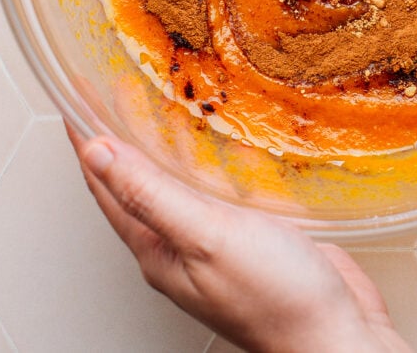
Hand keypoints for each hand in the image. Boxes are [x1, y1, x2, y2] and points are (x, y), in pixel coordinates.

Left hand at [66, 124, 410, 352]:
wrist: (337, 334)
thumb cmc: (275, 298)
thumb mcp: (205, 238)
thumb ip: (151, 195)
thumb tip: (98, 155)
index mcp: (158, 248)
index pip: (107, 186)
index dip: (89, 141)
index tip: (79, 99)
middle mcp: (180, 243)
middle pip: (140, 180)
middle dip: (127, 135)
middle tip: (122, 88)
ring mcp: (216, 240)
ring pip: (181, 181)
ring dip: (170, 142)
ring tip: (168, 101)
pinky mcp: (250, 233)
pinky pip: (221, 186)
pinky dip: (215, 157)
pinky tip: (230, 139)